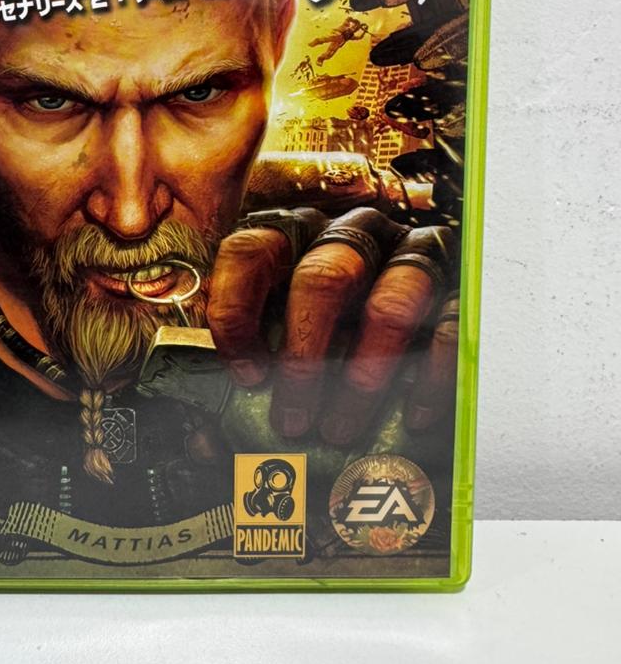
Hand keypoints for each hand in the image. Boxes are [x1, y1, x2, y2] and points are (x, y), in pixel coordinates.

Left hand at [206, 208, 456, 446]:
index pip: (251, 251)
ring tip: (341, 428)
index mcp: (295, 232)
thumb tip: (208, 431)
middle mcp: (349, 233)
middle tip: (292, 420)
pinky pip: (447, 328)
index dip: (239, 312)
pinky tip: (412, 418)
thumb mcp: (284, 333)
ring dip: (364, 374)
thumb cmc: (330, 330)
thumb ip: (250, 365)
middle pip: (322, 279)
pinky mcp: (455, 285)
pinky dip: (427, 378)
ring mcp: (407, 253)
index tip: (245, 376)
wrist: (410, 312)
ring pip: (389, 304)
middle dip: (304, 357)